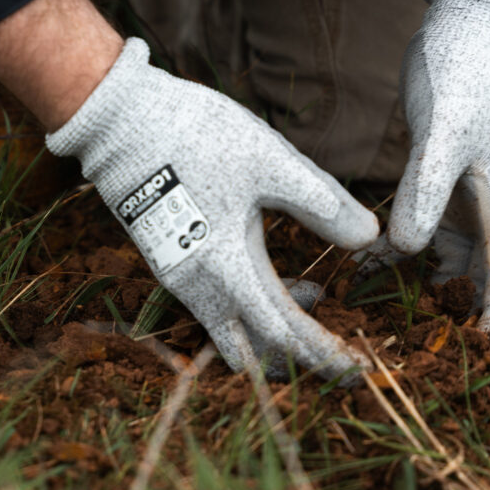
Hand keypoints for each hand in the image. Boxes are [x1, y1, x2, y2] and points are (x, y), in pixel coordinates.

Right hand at [47, 39, 377, 379]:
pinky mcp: (169, 261)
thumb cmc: (197, 135)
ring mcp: (179, 277)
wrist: (119, 120)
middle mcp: (198, 286)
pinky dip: (253, 308)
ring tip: (319, 301)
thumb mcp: (270, 162)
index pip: (283, 333)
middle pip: (254, 349)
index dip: (322, 355)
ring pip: (232, 331)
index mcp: (228, 267)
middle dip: (299, 359)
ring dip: (275, 332)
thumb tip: (370, 238)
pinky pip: (216, 308)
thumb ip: (321, 203)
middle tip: (341, 358)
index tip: (356, 369)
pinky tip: (280, 279)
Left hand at [384, 0, 489, 337]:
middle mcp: (489, 207)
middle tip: (426, 356)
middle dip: (460, 314)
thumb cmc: (466, 75)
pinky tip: (362, 271)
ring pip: (447, 259)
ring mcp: (462, 197)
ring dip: (422, 287)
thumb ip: (426, 190)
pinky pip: (417, 231)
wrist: (463, 29)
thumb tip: (406, 249)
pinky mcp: (434, 183)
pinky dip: (394, 252)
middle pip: (481, 277)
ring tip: (387, 325)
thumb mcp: (444, 133)